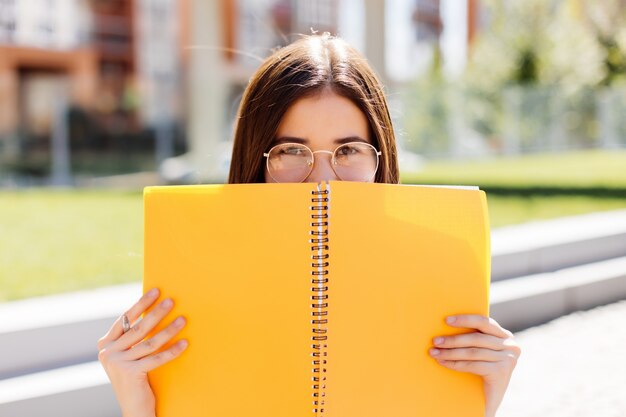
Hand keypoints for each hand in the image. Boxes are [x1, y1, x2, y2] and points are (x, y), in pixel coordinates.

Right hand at [97, 288, 187, 416]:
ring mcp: (117, 364)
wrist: (134, 408)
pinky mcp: (130, 374)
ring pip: (150, 342)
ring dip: (169, 329)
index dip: (141, 304)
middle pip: (138, 328)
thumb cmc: (136, 377)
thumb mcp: (129, 354)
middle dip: (156, 312)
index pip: (125, 318)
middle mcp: (107, 353)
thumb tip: (153, 310)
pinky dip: (172, 350)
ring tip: (183, 319)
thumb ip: (133, 337)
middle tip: (172, 301)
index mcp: (105, 344)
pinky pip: (157, 358)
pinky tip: (185, 342)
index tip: (156, 290)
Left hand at [428, 315, 520, 416]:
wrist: (488, 400)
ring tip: (434, 353)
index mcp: (505, 335)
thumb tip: (446, 323)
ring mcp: (509, 359)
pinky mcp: (502, 372)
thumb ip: (472, 337)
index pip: (484, 322)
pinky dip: (456, 364)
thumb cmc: (480, 371)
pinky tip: (443, 363)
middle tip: (435, 341)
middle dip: (453, 339)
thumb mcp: (479, 350)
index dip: (465, 319)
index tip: (446, 320)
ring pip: (472, 352)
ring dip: (450, 352)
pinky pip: (473, 365)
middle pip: (476, 338)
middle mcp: (511, 345)